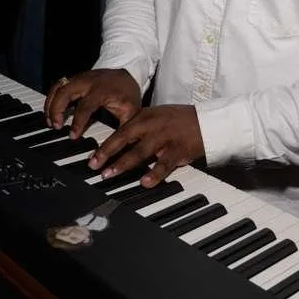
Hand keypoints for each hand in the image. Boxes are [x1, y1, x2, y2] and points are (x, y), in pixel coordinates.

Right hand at [44, 69, 141, 137]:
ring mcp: (79, 78)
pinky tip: (51, 111)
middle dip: (56, 110)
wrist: (127, 73)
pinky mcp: (74, 78)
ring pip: (58, 87)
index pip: (85, 106)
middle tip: (55, 127)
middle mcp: (88, 82)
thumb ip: (121, 132)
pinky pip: (58, 86)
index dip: (77, 122)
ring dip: (50, 104)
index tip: (72, 136)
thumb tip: (112, 151)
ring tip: (50, 121)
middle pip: (65, 92)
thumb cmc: (127, 94)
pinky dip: (51, 98)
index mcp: (102, 90)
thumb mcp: (130, 113)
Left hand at [88, 105, 203, 187]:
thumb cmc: (179, 121)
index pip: (120, 131)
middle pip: (124, 139)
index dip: (105, 146)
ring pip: (140, 152)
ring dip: (123, 164)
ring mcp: (164, 137)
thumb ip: (138, 128)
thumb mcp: (156, 117)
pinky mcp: (178, 149)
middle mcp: (152, 125)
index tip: (92, 158)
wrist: (206, 121)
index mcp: (144, 116)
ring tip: (110, 175)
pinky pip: (164, 164)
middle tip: (94, 167)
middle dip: (107, 153)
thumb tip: (118, 144)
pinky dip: (154, 174)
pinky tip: (144, 182)